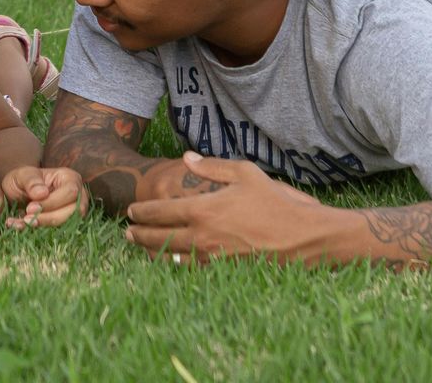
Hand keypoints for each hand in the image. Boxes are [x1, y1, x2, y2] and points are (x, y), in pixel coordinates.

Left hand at [0, 166, 87, 228]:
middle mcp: (78, 196)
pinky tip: (24, 227)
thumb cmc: (23, 181)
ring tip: (25, 223)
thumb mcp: (22, 175)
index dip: (52, 202)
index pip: (71, 192)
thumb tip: (42, 193)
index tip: (30, 208)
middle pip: (75, 211)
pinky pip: (61, 233)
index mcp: (70, 178)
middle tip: (27, 218)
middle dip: (50, 218)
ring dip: (46, 227)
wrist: (16, 195)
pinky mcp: (66, 225)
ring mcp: (74, 212)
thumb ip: (31, 181)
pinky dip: (42, 233)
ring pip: (69, 224)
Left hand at [123, 153, 326, 265]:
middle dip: (139, 235)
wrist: (304, 237)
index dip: (142, 212)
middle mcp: (202, 237)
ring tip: (140, 248)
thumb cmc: (276, 202)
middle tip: (126, 232)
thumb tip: (187, 158)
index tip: (131, 210)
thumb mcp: (244, 174)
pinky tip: (170, 262)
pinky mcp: (224, 272)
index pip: (161, 212)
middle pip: (159, 238)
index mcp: (203, 210)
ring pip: (171, 258)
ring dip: (151, 253)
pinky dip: (175, 266)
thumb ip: (211, 167)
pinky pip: (191, 270)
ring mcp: (212, 258)